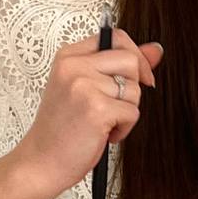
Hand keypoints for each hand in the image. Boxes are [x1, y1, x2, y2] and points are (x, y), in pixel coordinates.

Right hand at [14, 28, 163, 198]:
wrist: (41, 161)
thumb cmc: (61, 128)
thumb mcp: (85, 88)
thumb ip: (119, 65)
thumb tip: (155, 50)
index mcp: (68, 56)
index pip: (115, 37)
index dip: (135, 54)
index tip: (137, 75)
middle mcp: (74, 66)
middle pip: (130, 61)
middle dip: (133, 87)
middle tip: (114, 106)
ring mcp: (84, 86)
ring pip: (134, 89)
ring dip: (126, 111)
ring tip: (103, 122)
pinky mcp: (96, 109)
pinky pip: (133, 112)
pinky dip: (124, 128)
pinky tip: (104, 134)